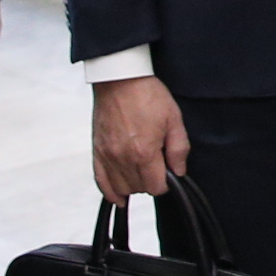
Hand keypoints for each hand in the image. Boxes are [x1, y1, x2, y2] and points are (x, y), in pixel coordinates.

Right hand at [91, 74, 191, 202]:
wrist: (120, 80)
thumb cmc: (147, 95)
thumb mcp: (174, 119)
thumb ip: (179, 149)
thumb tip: (179, 172)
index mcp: (144, 152)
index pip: (156, 187)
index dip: (166, 182)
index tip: (169, 171)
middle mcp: (123, 158)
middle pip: (139, 189)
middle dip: (151, 181)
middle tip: (156, 165)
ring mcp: (107, 156)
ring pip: (121, 189)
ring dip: (133, 185)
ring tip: (141, 171)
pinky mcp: (97, 151)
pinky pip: (100, 182)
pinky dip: (110, 191)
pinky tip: (119, 196)